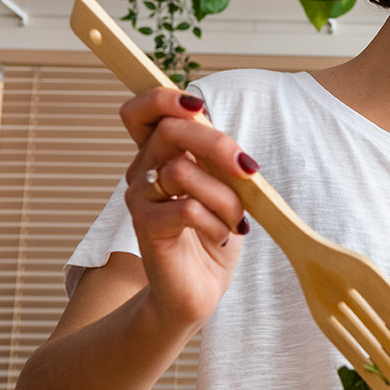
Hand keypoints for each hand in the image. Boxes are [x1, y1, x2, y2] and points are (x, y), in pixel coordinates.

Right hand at [118, 88, 255, 331]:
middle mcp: (143, 172)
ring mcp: (141, 199)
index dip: (165, 98)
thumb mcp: (224, 190)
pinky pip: (187, 209)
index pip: (142, 111)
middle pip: (169, 130)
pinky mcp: (146, 228)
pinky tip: (222, 236)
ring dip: (225, 196)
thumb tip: (231, 143)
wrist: (196, 291)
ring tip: (235, 221)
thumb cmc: (213, 236)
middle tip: (248, 171)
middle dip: (217, 144)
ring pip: (183, 170)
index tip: (199, 106)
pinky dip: (216, 223)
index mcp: (160, 156)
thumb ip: (219, 162)